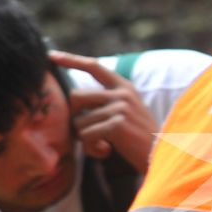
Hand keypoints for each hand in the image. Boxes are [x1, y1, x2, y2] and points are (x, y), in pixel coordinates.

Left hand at [51, 51, 158, 171]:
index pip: (94, 66)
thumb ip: (105, 102)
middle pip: (76, 96)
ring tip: (101, 145)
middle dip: (74, 117)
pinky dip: (92, 148)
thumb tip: (73, 101)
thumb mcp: (126, 112)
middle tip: (85, 132)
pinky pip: (87, 135)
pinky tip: (106, 151)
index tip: (51, 55)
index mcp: (124, 87)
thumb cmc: (138, 138)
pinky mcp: (117, 124)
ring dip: (85, 139)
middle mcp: (122, 93)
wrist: (161, 156)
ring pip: (79, 121)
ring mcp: (120, 107)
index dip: (71, 60)